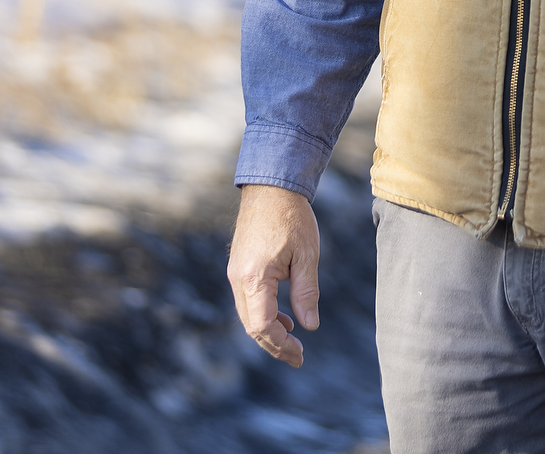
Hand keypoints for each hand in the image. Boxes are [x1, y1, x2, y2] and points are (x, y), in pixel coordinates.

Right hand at [227, 184, 320, 367]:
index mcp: (254, 278)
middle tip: (299, 357)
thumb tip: (310, 326)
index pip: (262, 326)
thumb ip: (306, 292)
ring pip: (248, 315)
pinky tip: (285, 318)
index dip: (281, 345)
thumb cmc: (292, 217)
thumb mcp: (307, 255)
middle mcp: (238, 279)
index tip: (301, 354)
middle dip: (274, 345)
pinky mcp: (238, 267)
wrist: (270, 187)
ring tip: (294, 341)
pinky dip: (264, 314)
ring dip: (269, 331)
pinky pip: (248, 301)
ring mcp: (235, 273)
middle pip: (252, 325)